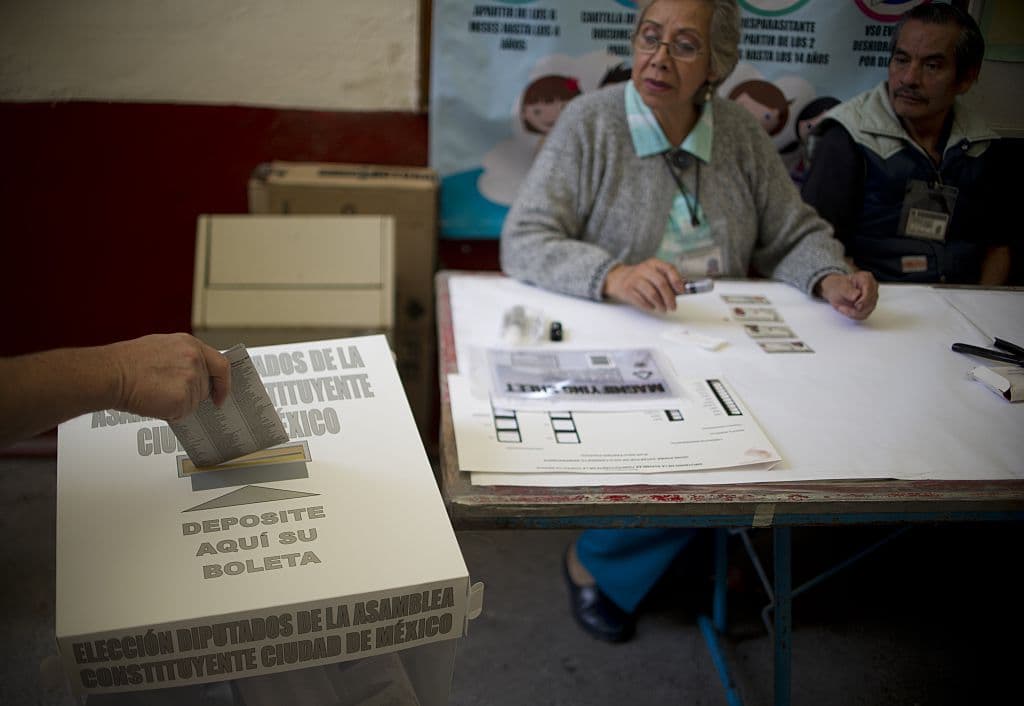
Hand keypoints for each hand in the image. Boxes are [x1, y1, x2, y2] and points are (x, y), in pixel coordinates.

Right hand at [108, 334, 230, 419]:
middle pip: (206, 387)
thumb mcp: (162, 347)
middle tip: (169, 393)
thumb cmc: (127, 362)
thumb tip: (194, 373)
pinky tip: (155, 401)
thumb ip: (184, 357)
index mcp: (190, 345)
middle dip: (192, 395)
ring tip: (156, 393)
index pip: (221, 365)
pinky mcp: (182, 398)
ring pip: (194, 402)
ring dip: (179, 404)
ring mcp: (190, 379)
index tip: (221, 395)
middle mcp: (194, 359)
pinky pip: (183, 413)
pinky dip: (171, 413)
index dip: (224, 383)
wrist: (110, 374)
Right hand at [603, 258, 686, 312]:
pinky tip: (652, 307)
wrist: (617, 278)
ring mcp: (634, 279)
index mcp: (653, 263)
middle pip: (661, 283)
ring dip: (660, 304)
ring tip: (663, 309)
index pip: (669, 269)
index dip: (677, 281)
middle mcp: (644, 269)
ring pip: (652, 294)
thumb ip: (667, 279)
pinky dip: (649, 306)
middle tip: (673, 306)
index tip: (682, 291)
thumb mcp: (653, 272)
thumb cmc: (641, 277)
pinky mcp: (627, 290)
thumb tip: (681, 291)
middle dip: (670, 298)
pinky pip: (642, 301)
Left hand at [817, 271, 877, 320]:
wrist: (835, 290)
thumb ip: (848, 290)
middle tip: (841, 307)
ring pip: (867, 310)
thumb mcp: (839, 287)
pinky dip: (853, 315)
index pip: (870, 291)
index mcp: (866, 278)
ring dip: (853, 312)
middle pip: (870, 303)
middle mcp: (872, 287)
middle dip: (856, 308)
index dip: (863, 300)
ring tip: (842, 308)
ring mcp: (872, 297)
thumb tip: (857, 295)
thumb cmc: (838, 286)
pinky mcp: (869, 306)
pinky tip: (846, 310)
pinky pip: (864, 315)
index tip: (856, 305)